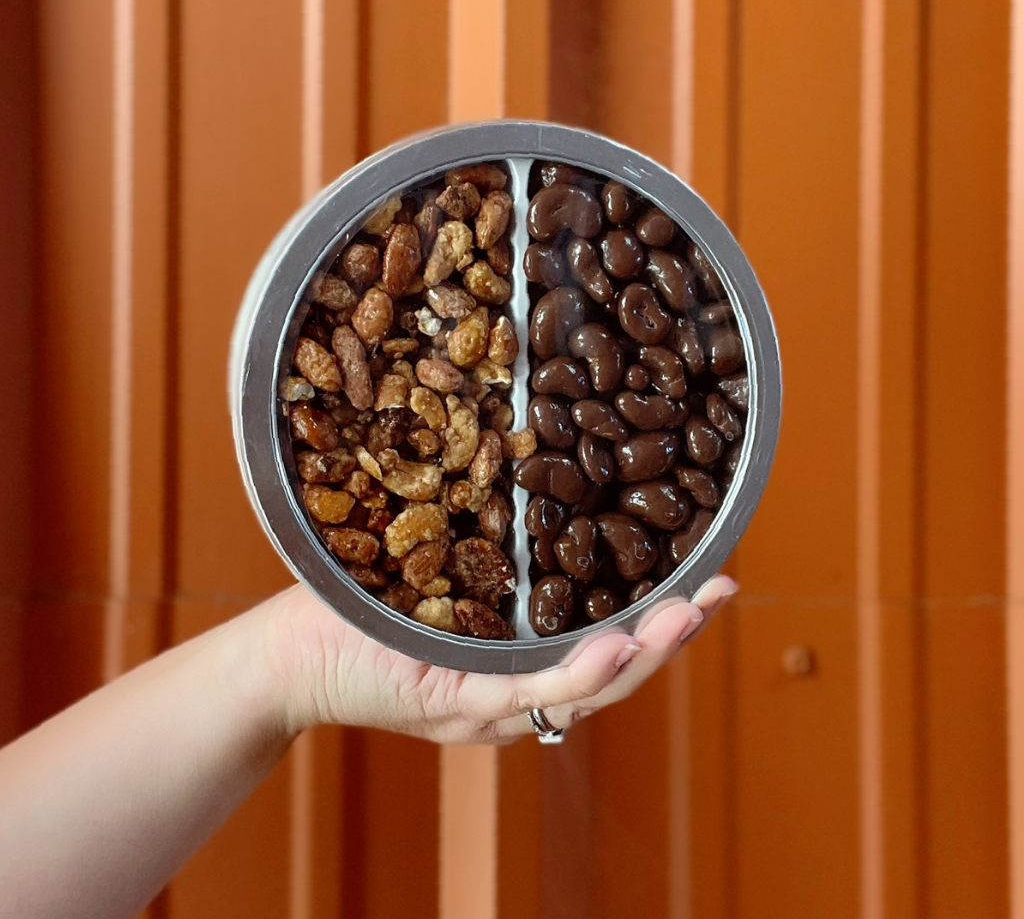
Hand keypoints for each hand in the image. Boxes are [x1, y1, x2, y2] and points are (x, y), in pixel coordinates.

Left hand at [258, 574, 736, 744]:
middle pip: (611, 673)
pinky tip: (617, 641)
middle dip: (672, 636)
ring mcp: (488, 706)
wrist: (289, 651)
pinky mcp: (455, 703)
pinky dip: (578, 673)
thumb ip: (484, 547)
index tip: (708, 571)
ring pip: (584, 691)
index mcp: (518, 660)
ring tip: (690, 614)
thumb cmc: (359, 601)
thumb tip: (524, 465)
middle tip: (723, 589)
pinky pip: (526, 694)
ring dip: (644, 655)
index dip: (660, 616)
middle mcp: (514, 692)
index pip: (604, 644)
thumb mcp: (437, 569)